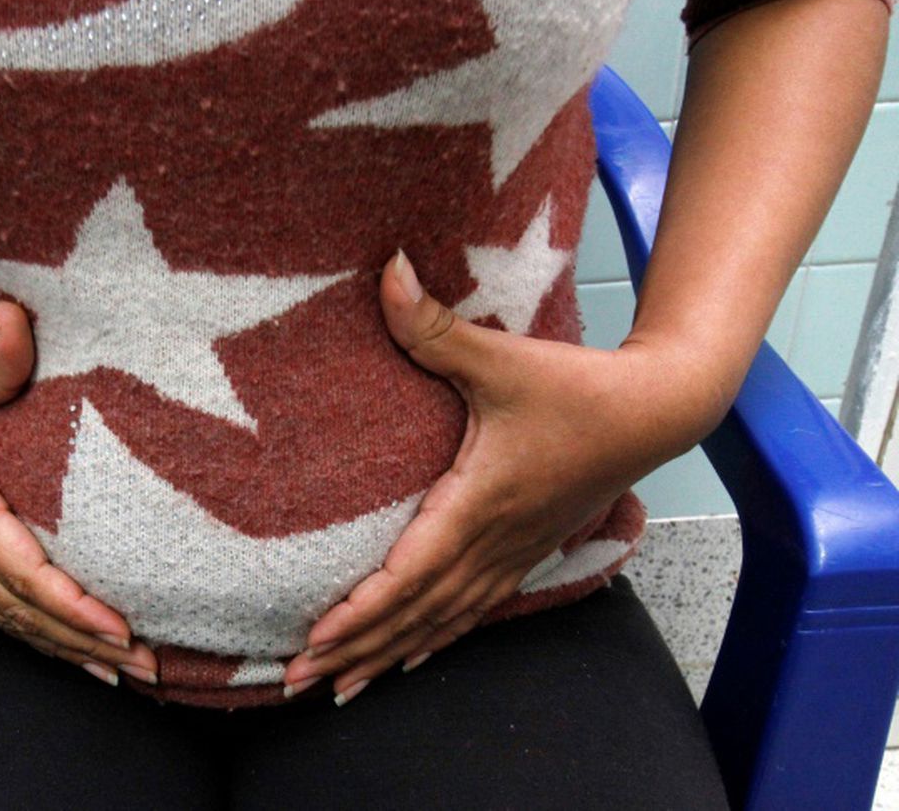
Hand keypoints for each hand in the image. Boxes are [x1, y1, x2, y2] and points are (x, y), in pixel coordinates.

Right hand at [0, 300, 158, 687]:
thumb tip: (18, 316)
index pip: (22, 571)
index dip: (73, 606)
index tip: (120, 630)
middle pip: (24, 613)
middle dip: (87, 645)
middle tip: (148, 669)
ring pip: (7, 620)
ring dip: (64, 649)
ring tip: (119, 674)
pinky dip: (31, 634)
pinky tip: (60, 647)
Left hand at [281, 248, 726, 704]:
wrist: (657, 411)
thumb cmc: (580, 386)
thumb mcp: (501, 355)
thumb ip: (432, 324)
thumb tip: (384, 270)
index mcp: (479, 506)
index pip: (408, 576)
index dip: (359, 613)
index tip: (314, 641)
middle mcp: (493, 543)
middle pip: (416, 614)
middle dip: (357, 650)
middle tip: (300, 682)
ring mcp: (513, 554)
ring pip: (442, 621)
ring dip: (390, 655)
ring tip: (343, 688)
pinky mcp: (527, 550)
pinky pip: (472, 610)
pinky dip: (435, 638)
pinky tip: (412, 658)